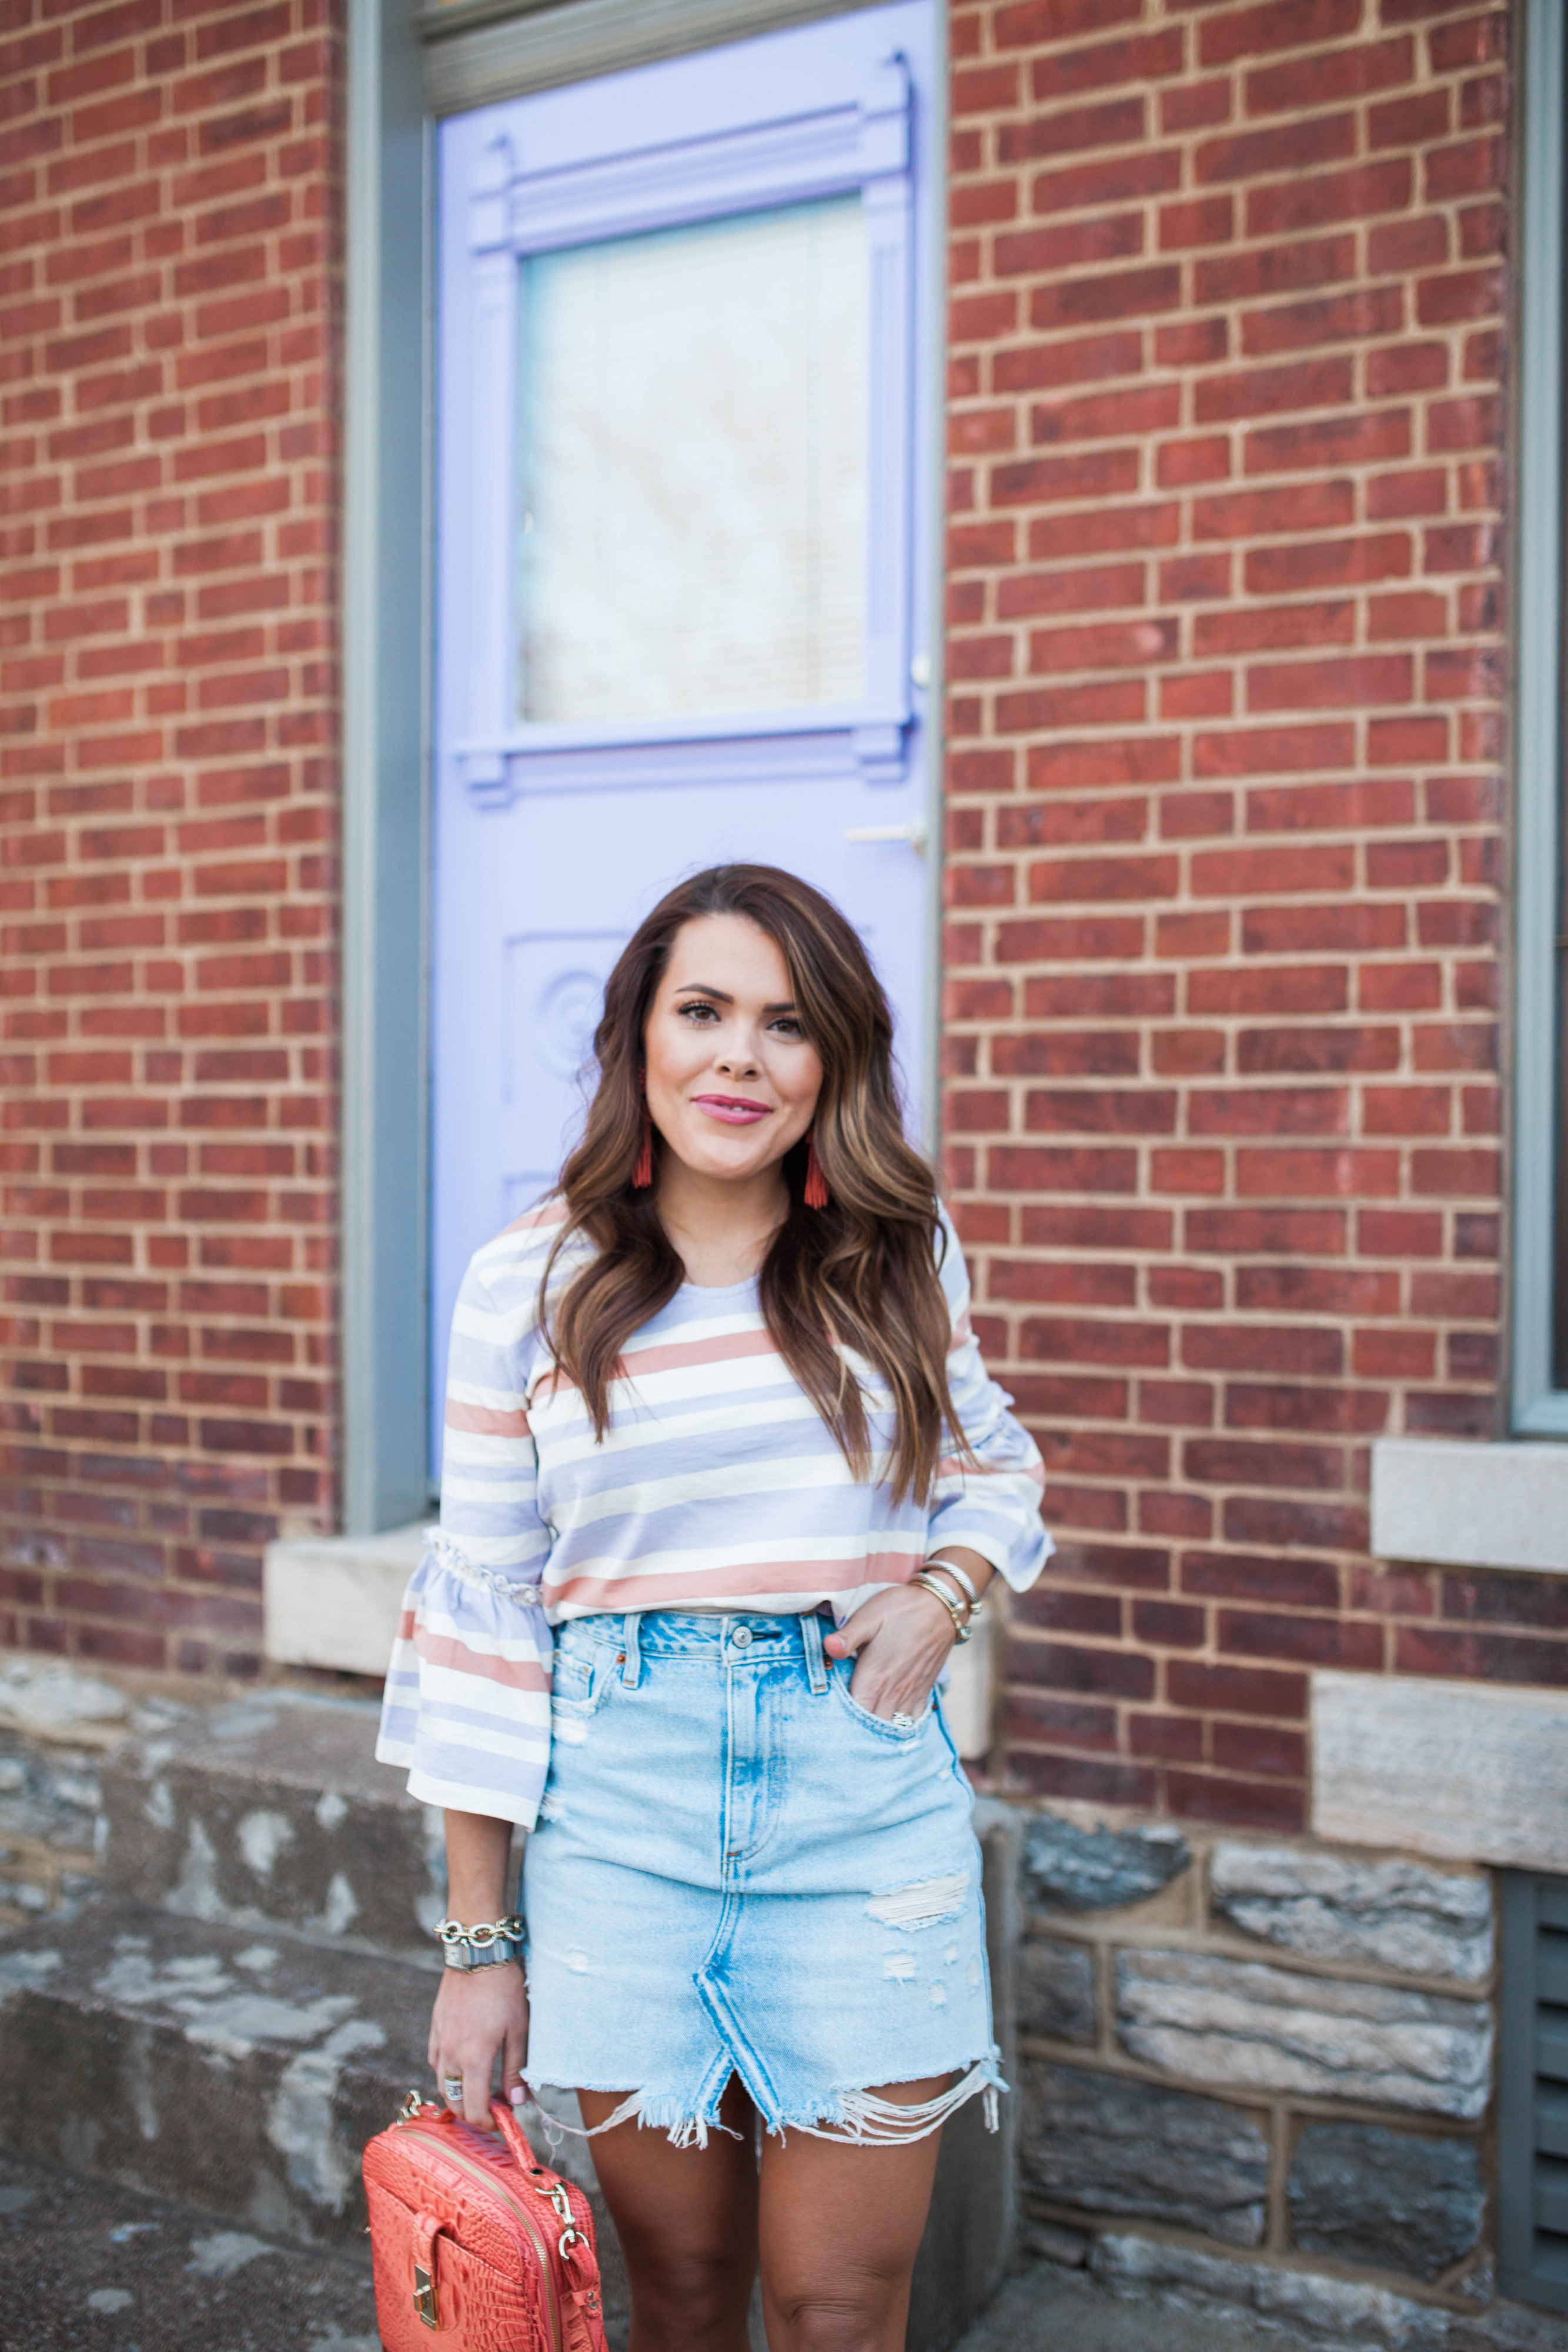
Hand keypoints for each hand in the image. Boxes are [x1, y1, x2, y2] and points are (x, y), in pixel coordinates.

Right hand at [429, 1962, 528, 2129]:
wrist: (478, 1955)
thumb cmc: (504, 1990)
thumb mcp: (519, 2030)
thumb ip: (515, 2069)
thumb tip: (516, 2103)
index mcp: (473, 2059)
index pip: (474, 2109)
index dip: (487, 2123)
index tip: (501, 2122)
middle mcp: (450, 2055)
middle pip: (454, 2102)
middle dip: (472, 2113)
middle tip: (492, 2108)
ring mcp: (439, 2041)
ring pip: (442, 2083)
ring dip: (458, 2094)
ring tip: (479, 2089)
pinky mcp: (435, 2027)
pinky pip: (435, 2061)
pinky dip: (447, 2072)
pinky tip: (462, 2064)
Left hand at [823, 1583, 954, 1721]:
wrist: (939, 1607)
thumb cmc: (900, 1610)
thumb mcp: (869, 1617)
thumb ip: (848, 1637)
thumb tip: (828, 1647)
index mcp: (874, 1678)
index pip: (855, 1716)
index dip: (842, 1722)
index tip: (831, 1720)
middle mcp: (893, 1692)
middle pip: (873, 1727)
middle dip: (858, 1730)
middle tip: (844, 1725)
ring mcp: (910, 1694)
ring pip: (893, 1727)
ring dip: (880, 1729)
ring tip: (865, 1727)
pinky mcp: (924, 1691)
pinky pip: (912, 1721)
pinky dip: (901, 1726)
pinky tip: (891, 1721)